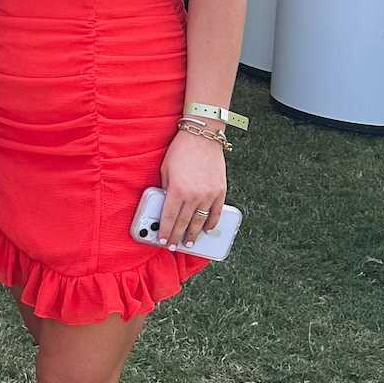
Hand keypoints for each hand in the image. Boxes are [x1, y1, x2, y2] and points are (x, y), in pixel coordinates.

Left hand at [156, 131, 226, 249]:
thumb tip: (166, 206)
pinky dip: (211, 223)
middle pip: (184, 222)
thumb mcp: (165, 170)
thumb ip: (166, 189)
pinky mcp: (220, 191)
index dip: (166, 231)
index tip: (163, 241)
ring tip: (189, 243)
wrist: (202, 136)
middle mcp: (194, 195)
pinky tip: (206, 230)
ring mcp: (209, 194)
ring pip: (200, 221)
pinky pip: (216, 212)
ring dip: (194, 233)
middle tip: (173, 246)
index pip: (170, 218)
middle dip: (177, 236)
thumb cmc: (180, 150)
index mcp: (177, 190)